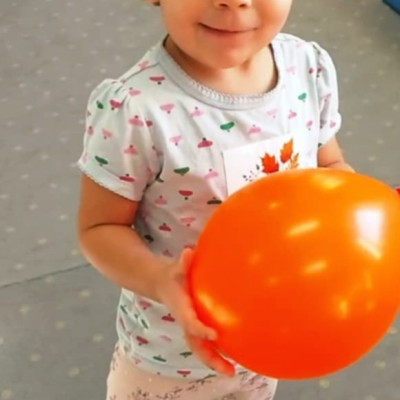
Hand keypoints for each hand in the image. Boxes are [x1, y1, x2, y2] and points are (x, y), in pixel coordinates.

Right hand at [154, 248, 234, 375]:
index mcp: (181, 308)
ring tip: (232, 372)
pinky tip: (233, 357)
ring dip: (215, 361)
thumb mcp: (175, 267)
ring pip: (200, 349)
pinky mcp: (196, 328)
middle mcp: (186, 322)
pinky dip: (217, 353)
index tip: (214, 335)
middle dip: (211, 359)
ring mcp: (190, 327)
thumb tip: (188, 252)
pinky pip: (205, 344)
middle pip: (196, 345)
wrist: (162, 285)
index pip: (189, 322)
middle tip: (229, 371)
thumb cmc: (173, 276)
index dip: (200, 330)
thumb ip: (182, 262)